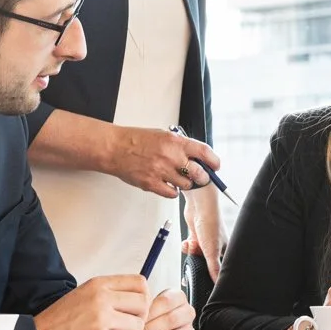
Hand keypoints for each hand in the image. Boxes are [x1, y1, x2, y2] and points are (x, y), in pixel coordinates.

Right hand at [33, 274, 147, 329]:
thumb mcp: (84, 297)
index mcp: (98, 285)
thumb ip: (108, 296)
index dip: (143, 300)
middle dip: (138, 321)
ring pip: (138, 327)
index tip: (133, 312)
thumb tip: (137, 302)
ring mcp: (101, 317)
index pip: (140, 283)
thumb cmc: (58, 324)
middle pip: (144, 305)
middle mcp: (101, 297)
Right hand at [102, 126, 222, 200]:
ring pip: (186, 185)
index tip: (215, 166)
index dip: (214, 161)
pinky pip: (172, 193)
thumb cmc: (136, 140)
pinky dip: (172, 191)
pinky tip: (168, 185)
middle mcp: (171, 156)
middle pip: (199, 173)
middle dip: (202, 177)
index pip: (204, 152)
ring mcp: (162, 171)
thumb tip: (196, 156)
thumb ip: (180, 146)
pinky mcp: (152, 184)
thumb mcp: (163, 135)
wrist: (115, 148)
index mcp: (175, 142)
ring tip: (178, 178)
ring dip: (185, 184)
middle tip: (200, 177)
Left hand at [132, 289, 194, 329]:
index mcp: (178, 298)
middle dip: (150, 329)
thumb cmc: (147, 320)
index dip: (150, 312)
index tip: (136, 320)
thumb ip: (140, 308)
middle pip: (172, 320)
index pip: (167, 301)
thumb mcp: (143, 309)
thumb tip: (131, 315)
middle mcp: (187, 314)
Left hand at [181, 185, 223, 281]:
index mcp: (225, 251)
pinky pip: (189, 248)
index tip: (203, 276)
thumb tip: (218, 282)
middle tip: (196, 256)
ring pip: (195, 256)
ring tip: (193, 244)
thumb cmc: (211, 223)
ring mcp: (205, 242)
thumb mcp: (212, 250)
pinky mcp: (196, 237)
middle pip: (205, 263)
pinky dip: (186, 246)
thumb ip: (214, 268)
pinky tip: (188, 241)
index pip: (219, 269)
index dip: (211, 273)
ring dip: (191, 251)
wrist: (199, 205)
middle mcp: (216, 247)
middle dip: (198, 260)